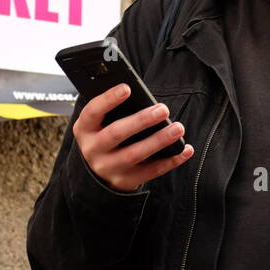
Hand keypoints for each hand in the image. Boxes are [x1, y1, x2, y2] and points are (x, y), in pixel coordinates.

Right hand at [73, 83, 193, 191]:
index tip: (127, 88)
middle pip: (116, 133)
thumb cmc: (104, 137)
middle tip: (163, 109)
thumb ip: (113, 110)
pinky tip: (184, 149)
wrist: (97, 174)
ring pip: (135, 154)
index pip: (92, 112)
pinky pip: (150, 172)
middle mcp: (93, 150)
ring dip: (158, 140)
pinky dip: (170, 161)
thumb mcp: (99, 124)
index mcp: (84, 129)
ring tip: (178, 128)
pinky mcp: (125, 181)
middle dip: (141, 120)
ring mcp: (108, 168)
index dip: (108, 99)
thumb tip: (139, 94)